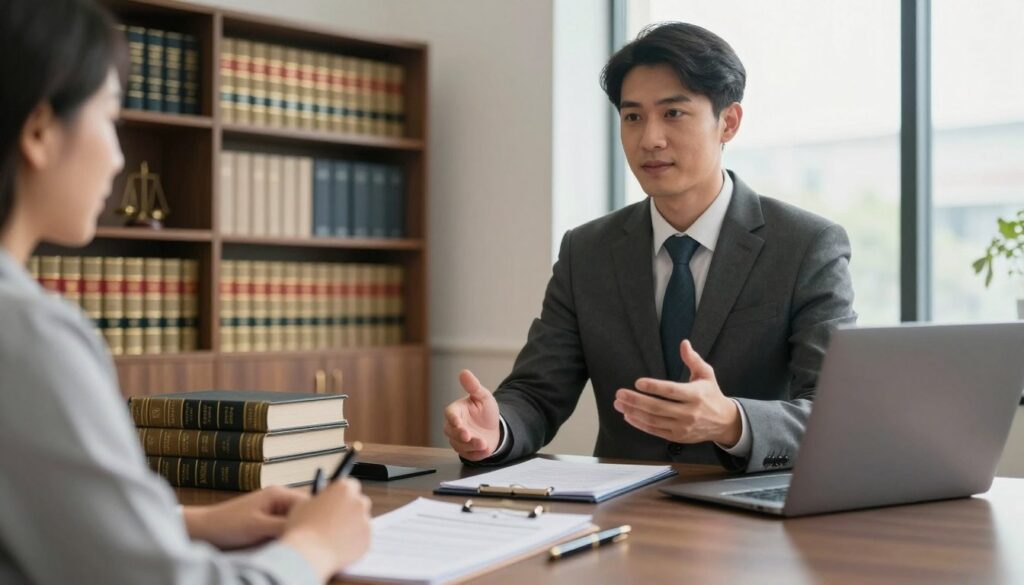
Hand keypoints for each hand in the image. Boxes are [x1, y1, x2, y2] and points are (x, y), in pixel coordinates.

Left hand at [183, 485, 305, 549]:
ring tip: (298, 544)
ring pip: (296, 521)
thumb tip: (306, 529)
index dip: (316, 518)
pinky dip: (288, 536)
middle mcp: (279, 499)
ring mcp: (274, 510)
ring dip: (296, 532)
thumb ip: (283, 526)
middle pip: (304, 512)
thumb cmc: (227, 524)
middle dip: (308, 526)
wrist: (204, 530)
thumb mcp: (258, 527)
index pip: (309, 503)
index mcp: (279, 494)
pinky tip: (287, 544)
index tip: (321, 534)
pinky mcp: (268, 522)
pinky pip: (286, 527)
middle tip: (311, 542)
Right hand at [281, 478, 371, 581]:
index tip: (335, 501)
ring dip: (351, 527)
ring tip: (332, 537)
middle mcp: (358, 503)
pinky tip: (337, 547)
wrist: (307, 555)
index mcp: (344, 489)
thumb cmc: (302, 529)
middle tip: (335, 520)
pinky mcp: (366, 541)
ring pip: (361, 522)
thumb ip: (318, 500)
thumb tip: (321, 503)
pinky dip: (352, 542)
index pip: (350, 485)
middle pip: (359, 502)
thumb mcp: (303, 504)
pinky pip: (361, 539)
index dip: (341, 494)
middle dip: (349, 509)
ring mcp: (365, 522)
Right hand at [443, 369, 500, 460]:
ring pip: (459, 445)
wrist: (496, 428)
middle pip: (451, 432)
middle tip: (468, 435)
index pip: (450, 414)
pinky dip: (476, 454)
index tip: (458, 422)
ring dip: (470, 445)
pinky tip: (485, 449)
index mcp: (456, 411)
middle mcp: (454, 427)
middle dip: (460, 435)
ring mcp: (459, 440)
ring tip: (483, 443)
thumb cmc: (486, 411)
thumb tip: (464, 372)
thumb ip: (473, 386)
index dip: (453, 418)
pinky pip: (468, 454)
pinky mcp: (466, 451)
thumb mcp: (483, 396)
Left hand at [614, 340, 740, 445]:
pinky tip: (628, 416)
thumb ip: (693, 359)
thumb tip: (684, 343)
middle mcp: (689, 413)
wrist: (724, 422)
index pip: (671, 391)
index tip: (638, 382)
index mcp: (696, 395)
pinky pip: (655, 431)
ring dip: (634, 412)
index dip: (654, 387)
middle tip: (619, 393)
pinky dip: (640, 424)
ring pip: (654, 420)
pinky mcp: (678, 437)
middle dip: (636, 400)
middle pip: (658, 407)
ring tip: (619, 404)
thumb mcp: (706, 374)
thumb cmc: (711, 394)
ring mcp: (683, 427)